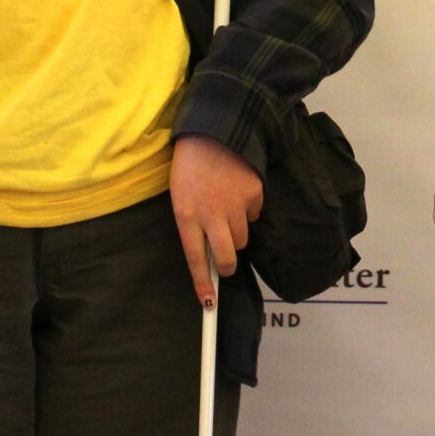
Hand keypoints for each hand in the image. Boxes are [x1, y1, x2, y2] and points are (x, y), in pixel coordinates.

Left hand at [171, 134, 261, 308]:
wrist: (214, 131)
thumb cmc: (191, 166)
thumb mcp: (180, 195)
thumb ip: (191, 223)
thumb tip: (208, 251)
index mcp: (186, 215)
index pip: (195, 258)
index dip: (202, 284)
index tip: (208, 303)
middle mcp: (211, 214)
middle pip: (227, 257)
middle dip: (227, 266)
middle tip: (225, 263)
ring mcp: (235, 205)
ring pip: (242, 238)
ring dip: (235, 232)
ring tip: (225, 209)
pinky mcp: (254, 195)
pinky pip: (254, 214)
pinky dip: (247, 210)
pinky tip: (237, 192)